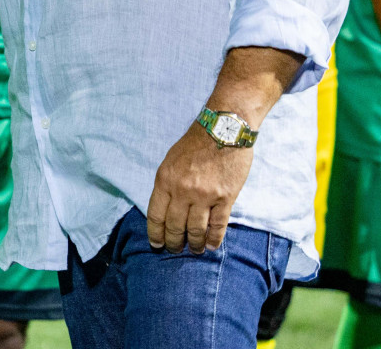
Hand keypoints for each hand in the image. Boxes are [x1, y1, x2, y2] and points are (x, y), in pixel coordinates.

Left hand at [146, 121, 253, 253]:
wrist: (224, 130)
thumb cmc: (195, 144)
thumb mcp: (170, 161)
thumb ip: (167, 185)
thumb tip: (165, 210)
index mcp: (165, 180)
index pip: (155, 215)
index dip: (155, 234)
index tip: (156, 244)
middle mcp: (182, 190)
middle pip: (174, 226)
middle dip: (173, 242)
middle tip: (175, 250)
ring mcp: (205, 196)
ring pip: (196, 230)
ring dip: (194, 244)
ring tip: (193, 250)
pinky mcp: (225, 198)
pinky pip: (218, 225)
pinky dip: (213, 239)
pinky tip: (210, 246)